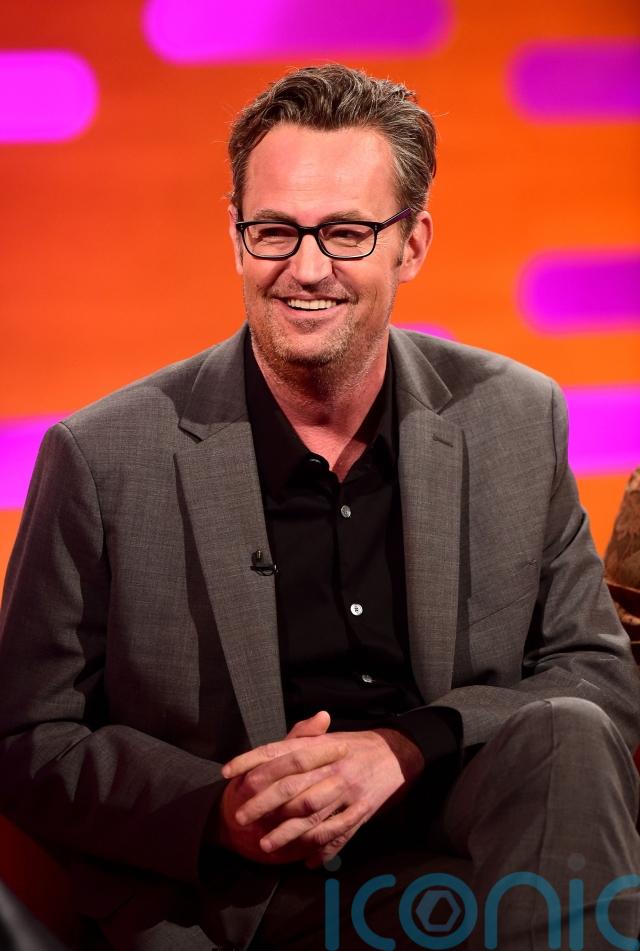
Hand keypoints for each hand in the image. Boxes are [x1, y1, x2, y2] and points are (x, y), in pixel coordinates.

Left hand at [222, 718, 424, 867]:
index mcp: (321, 746)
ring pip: (312, 816)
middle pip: (291, 787)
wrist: (397, 753)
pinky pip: (338, 834)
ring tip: (265, 845)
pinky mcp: (362, 811)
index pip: (279, 752)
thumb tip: (267, 751)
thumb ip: (299, 738)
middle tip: (240, 818)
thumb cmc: (355, 746)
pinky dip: (321, 849)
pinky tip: (306, 861)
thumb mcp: (327, 737)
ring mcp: (348, 791)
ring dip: (286, 832)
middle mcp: (332, 768)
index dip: (251, 761)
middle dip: (262, 804)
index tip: (228, 774)